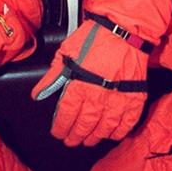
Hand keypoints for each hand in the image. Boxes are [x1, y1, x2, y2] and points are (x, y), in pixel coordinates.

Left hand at [32, 18, 148, 146]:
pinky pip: (125, 123)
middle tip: (71, 141)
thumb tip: (38, 93)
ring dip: (94, 137)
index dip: (60, 128)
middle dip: (75, 136)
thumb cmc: (95, 37)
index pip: (66, 116)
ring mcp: (117, 100)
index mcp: (79, 85)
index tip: (58, 132)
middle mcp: (97, 97)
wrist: (124, 29)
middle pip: (84, 126)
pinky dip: (117, 132)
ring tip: (88, 140)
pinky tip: (110, 133)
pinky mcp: (134, 99)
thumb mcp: (66, 52)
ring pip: (104, 129)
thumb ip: (52, 76)